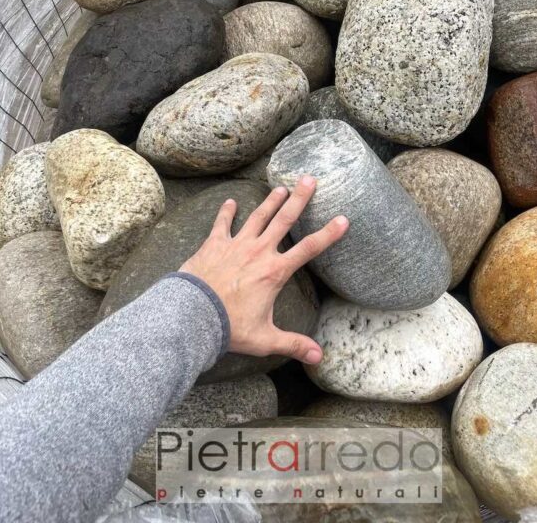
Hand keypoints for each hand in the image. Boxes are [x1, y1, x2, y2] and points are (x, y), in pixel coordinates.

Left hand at [178, 175, 348, 364]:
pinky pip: (222, 224)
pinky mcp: (214, 244)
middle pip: (284, 220)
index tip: (343, 219)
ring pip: (257, 216)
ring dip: (270, 201)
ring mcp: (236, 245)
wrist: (193, 315)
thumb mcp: (265, 338)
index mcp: (275, 271)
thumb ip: (293, 344)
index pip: (309, 249)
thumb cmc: (229, 327)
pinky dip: (226, 212)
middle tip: (309, 179)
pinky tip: (230, 202)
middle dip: (299, 199)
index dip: (328, 234)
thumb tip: (318, 357)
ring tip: (280, 187)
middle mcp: (258, 252)